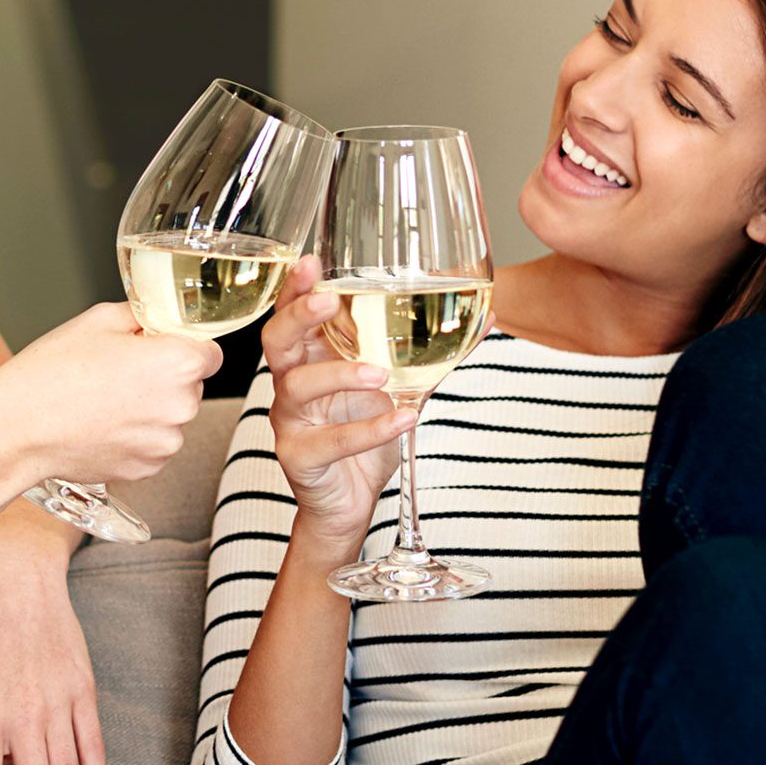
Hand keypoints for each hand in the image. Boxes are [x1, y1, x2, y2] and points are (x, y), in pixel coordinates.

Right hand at [0, 302, 221, 486]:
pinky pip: (152, 444)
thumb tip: (155, 319)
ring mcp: (164, 443)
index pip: (210, 352)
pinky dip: (134, 435)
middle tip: (118, 371)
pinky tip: (100, 424)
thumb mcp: (98, 321)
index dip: (184, 346)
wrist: (16, 429)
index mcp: (177, 363)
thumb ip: (142, 315)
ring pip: (170, 417)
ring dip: (149, 408)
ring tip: (103, 400)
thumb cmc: (52, 373)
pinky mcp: (147, 468)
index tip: (159, 347)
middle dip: (164, 376)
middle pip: (190, 385)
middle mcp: (181, 407)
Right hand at [260, 257, 414, 561]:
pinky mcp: (300, 458)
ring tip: (380, 374)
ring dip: (340, 373)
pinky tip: (403, 419)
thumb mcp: (398, 388)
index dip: (297, 288)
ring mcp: (291, 422)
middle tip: (329, 301)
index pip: (292, 314)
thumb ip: (429, 354)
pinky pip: (331, 440)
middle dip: (299, 315)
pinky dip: (370, 430)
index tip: (312, 261)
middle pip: (277, 340)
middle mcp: (291, 385)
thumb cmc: (363, 437)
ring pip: (299, 387)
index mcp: (309, 359)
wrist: (348, 504)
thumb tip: (488, 318)